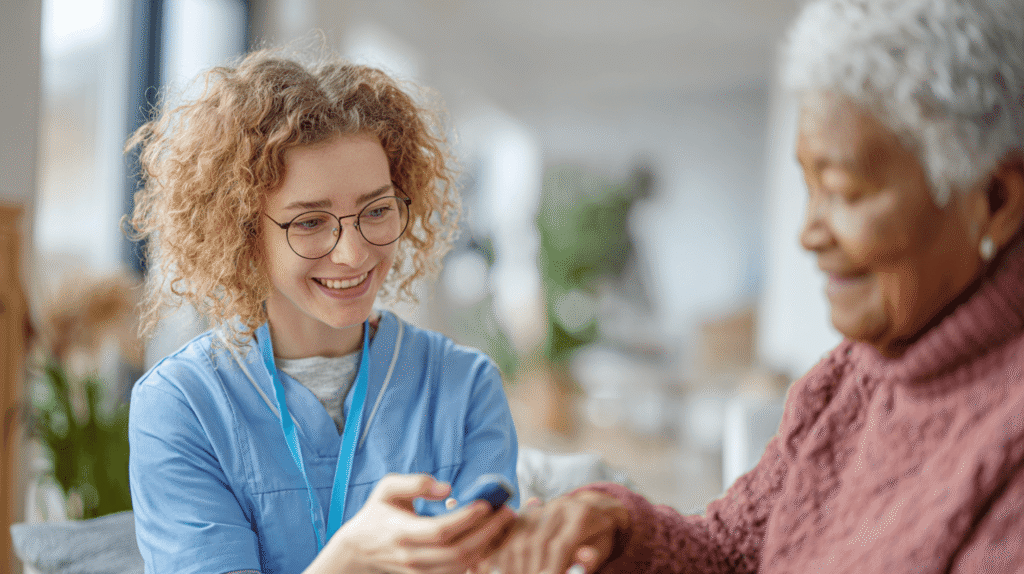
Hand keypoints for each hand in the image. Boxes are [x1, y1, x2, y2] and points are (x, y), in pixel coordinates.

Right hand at [308, 473, 515, 573]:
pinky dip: (478, 558)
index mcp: (402, 532)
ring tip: (503, 525)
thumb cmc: (377, 514)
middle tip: (506, 513)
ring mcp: (420, 571)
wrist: (359, 550)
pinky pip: (458, 572)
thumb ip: (414, 482)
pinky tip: (490, 539)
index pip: (441, 530)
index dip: (466, 518)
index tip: (486, 504)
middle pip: (457, 551)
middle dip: (487, 532)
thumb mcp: (387, 489)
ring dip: (487, 546)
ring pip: (461, 566)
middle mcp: (412, 556)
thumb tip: (447, 488)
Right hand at [475, 491, 629, 573]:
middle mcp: (558, 506)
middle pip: (537, 542)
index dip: (553, 569)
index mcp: (580, 514)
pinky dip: (507, 554)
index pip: (561, 546)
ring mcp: (542, 507)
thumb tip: (582, 564)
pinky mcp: (528, 513)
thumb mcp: (602, 547)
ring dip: (516, 564)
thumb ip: (591, 559)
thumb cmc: (599, 535)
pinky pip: (511, 534)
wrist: (593, 509)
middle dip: (533, 569)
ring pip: (521, 538)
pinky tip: (507, 568)